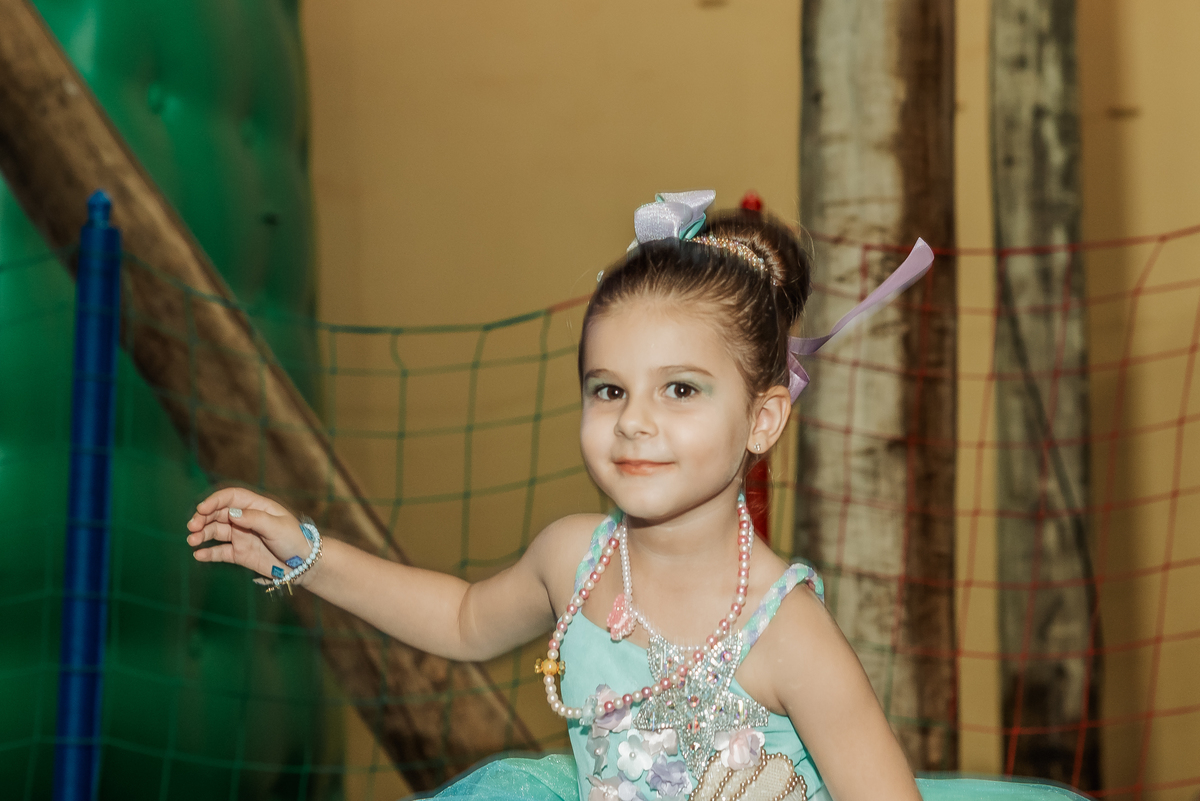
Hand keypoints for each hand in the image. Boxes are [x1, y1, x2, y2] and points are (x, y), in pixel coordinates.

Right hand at [186, 487, 313, 580]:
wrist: (303, 565)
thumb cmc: (294, 540)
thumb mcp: (277, 526)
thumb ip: (254, 519)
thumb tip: (231, 513)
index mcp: (256, 507)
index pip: (231, 498)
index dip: (214, 501)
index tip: (202, 509)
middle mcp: (245, 519)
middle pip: (218, 514)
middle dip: (203, 518)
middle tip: (192, 527)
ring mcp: (241, 536)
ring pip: (215, 532)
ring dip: (201, 534)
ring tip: (192, 540)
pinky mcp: (239, 553)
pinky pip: (219, 552)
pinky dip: (208, 553)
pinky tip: (199, 555)